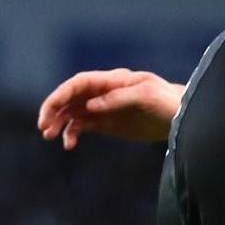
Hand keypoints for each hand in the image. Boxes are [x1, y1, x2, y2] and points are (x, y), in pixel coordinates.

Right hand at [36, 69, 181, 149]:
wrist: (181, 118)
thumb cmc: (166, 102)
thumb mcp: (145, 96)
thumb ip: (118, 99)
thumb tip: (91, 106)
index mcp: (112, 80)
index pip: (79, 83)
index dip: (61, 94)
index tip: (49, 110)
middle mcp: (104, 92)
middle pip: (71, 97)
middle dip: (54, 110)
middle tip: (43, 127)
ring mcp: (104, 108)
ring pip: (73, 112)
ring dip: (59, 123)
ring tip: (49, 137)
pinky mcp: (107, 123)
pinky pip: (83, 126)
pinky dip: (73, 133)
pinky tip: (68, 144)